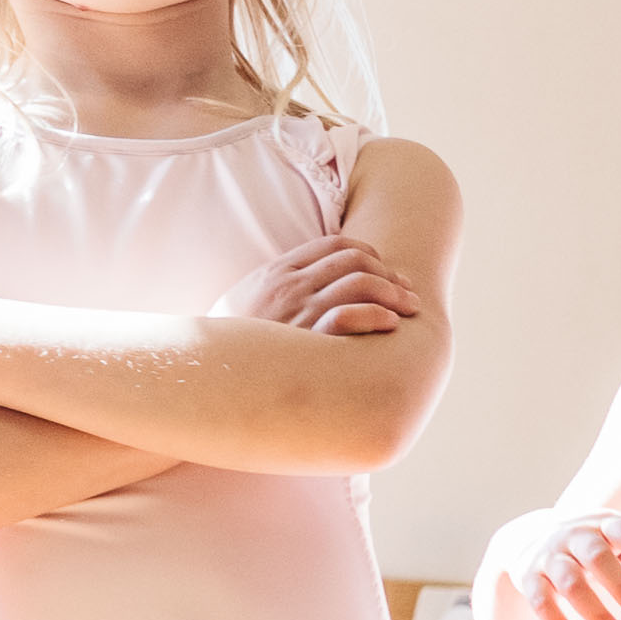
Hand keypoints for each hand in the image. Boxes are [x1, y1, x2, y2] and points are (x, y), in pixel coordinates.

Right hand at [211, 227, 419, 338]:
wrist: (210, 374)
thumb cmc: (234, 346)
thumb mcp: (248, 303)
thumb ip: (279, 288)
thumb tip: (316, 285)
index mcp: (276, 272)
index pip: (335, 245)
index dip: (370, 255)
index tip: (387, 273)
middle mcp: (289, 286)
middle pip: (356, 261)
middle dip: (390, 274)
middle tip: (408, 293)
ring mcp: (298, 311)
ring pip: (361, 283)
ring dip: (395, 293)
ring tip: (410, 308)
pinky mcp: (307, 340)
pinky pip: (350, 316)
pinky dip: (377, 315)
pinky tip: (391, 324)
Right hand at [491, 505, 620, 619]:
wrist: (534, 538)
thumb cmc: (592, 549)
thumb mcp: (618, 550)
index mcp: (604, 524)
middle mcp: (574, 535)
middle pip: (598, 558)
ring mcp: (549, 554)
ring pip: (571, 583)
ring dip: (597, 613)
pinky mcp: (527, 576)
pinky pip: (541, 601)